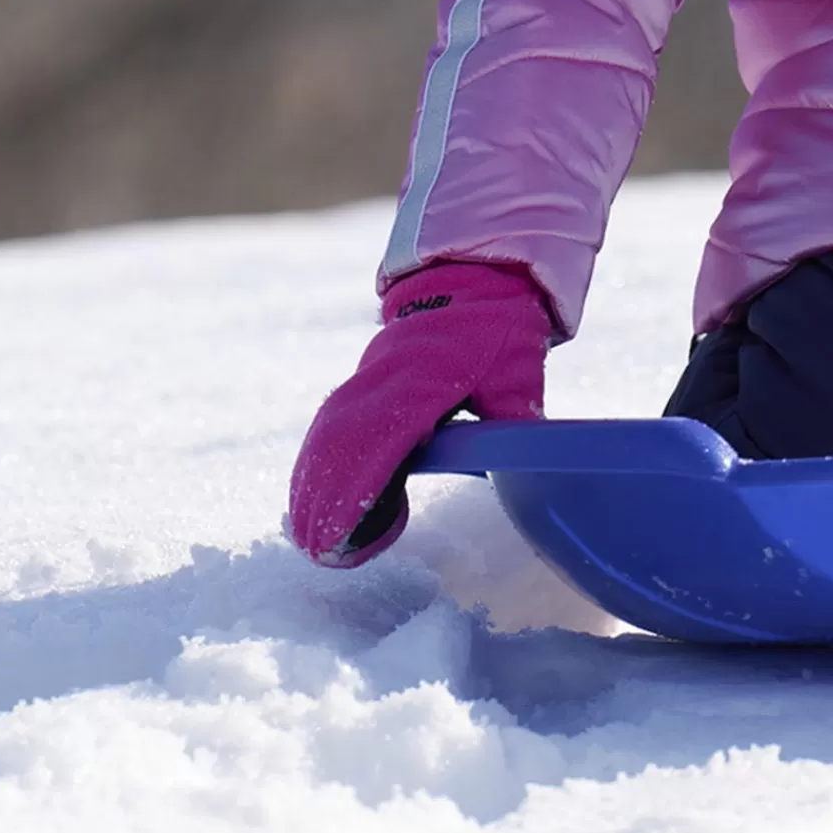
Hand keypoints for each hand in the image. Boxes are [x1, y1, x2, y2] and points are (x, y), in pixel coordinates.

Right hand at [287, 259, 552, 565]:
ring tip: (307, 536)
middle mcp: (386, 377)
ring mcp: (368, 377)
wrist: (472, 280)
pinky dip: (314, 462)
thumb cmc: (500, 331)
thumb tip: (526, 464)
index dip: (357, 487)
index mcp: (427, 377)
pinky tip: (307, 495)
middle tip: (318, 552)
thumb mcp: (517, 372)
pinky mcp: (361, 382)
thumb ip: (514, 417)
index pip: (382, 438)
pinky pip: (328, 424)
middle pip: (342, 441)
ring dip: (312, 484)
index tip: (341, 532)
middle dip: (324, 498)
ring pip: (327, 434)